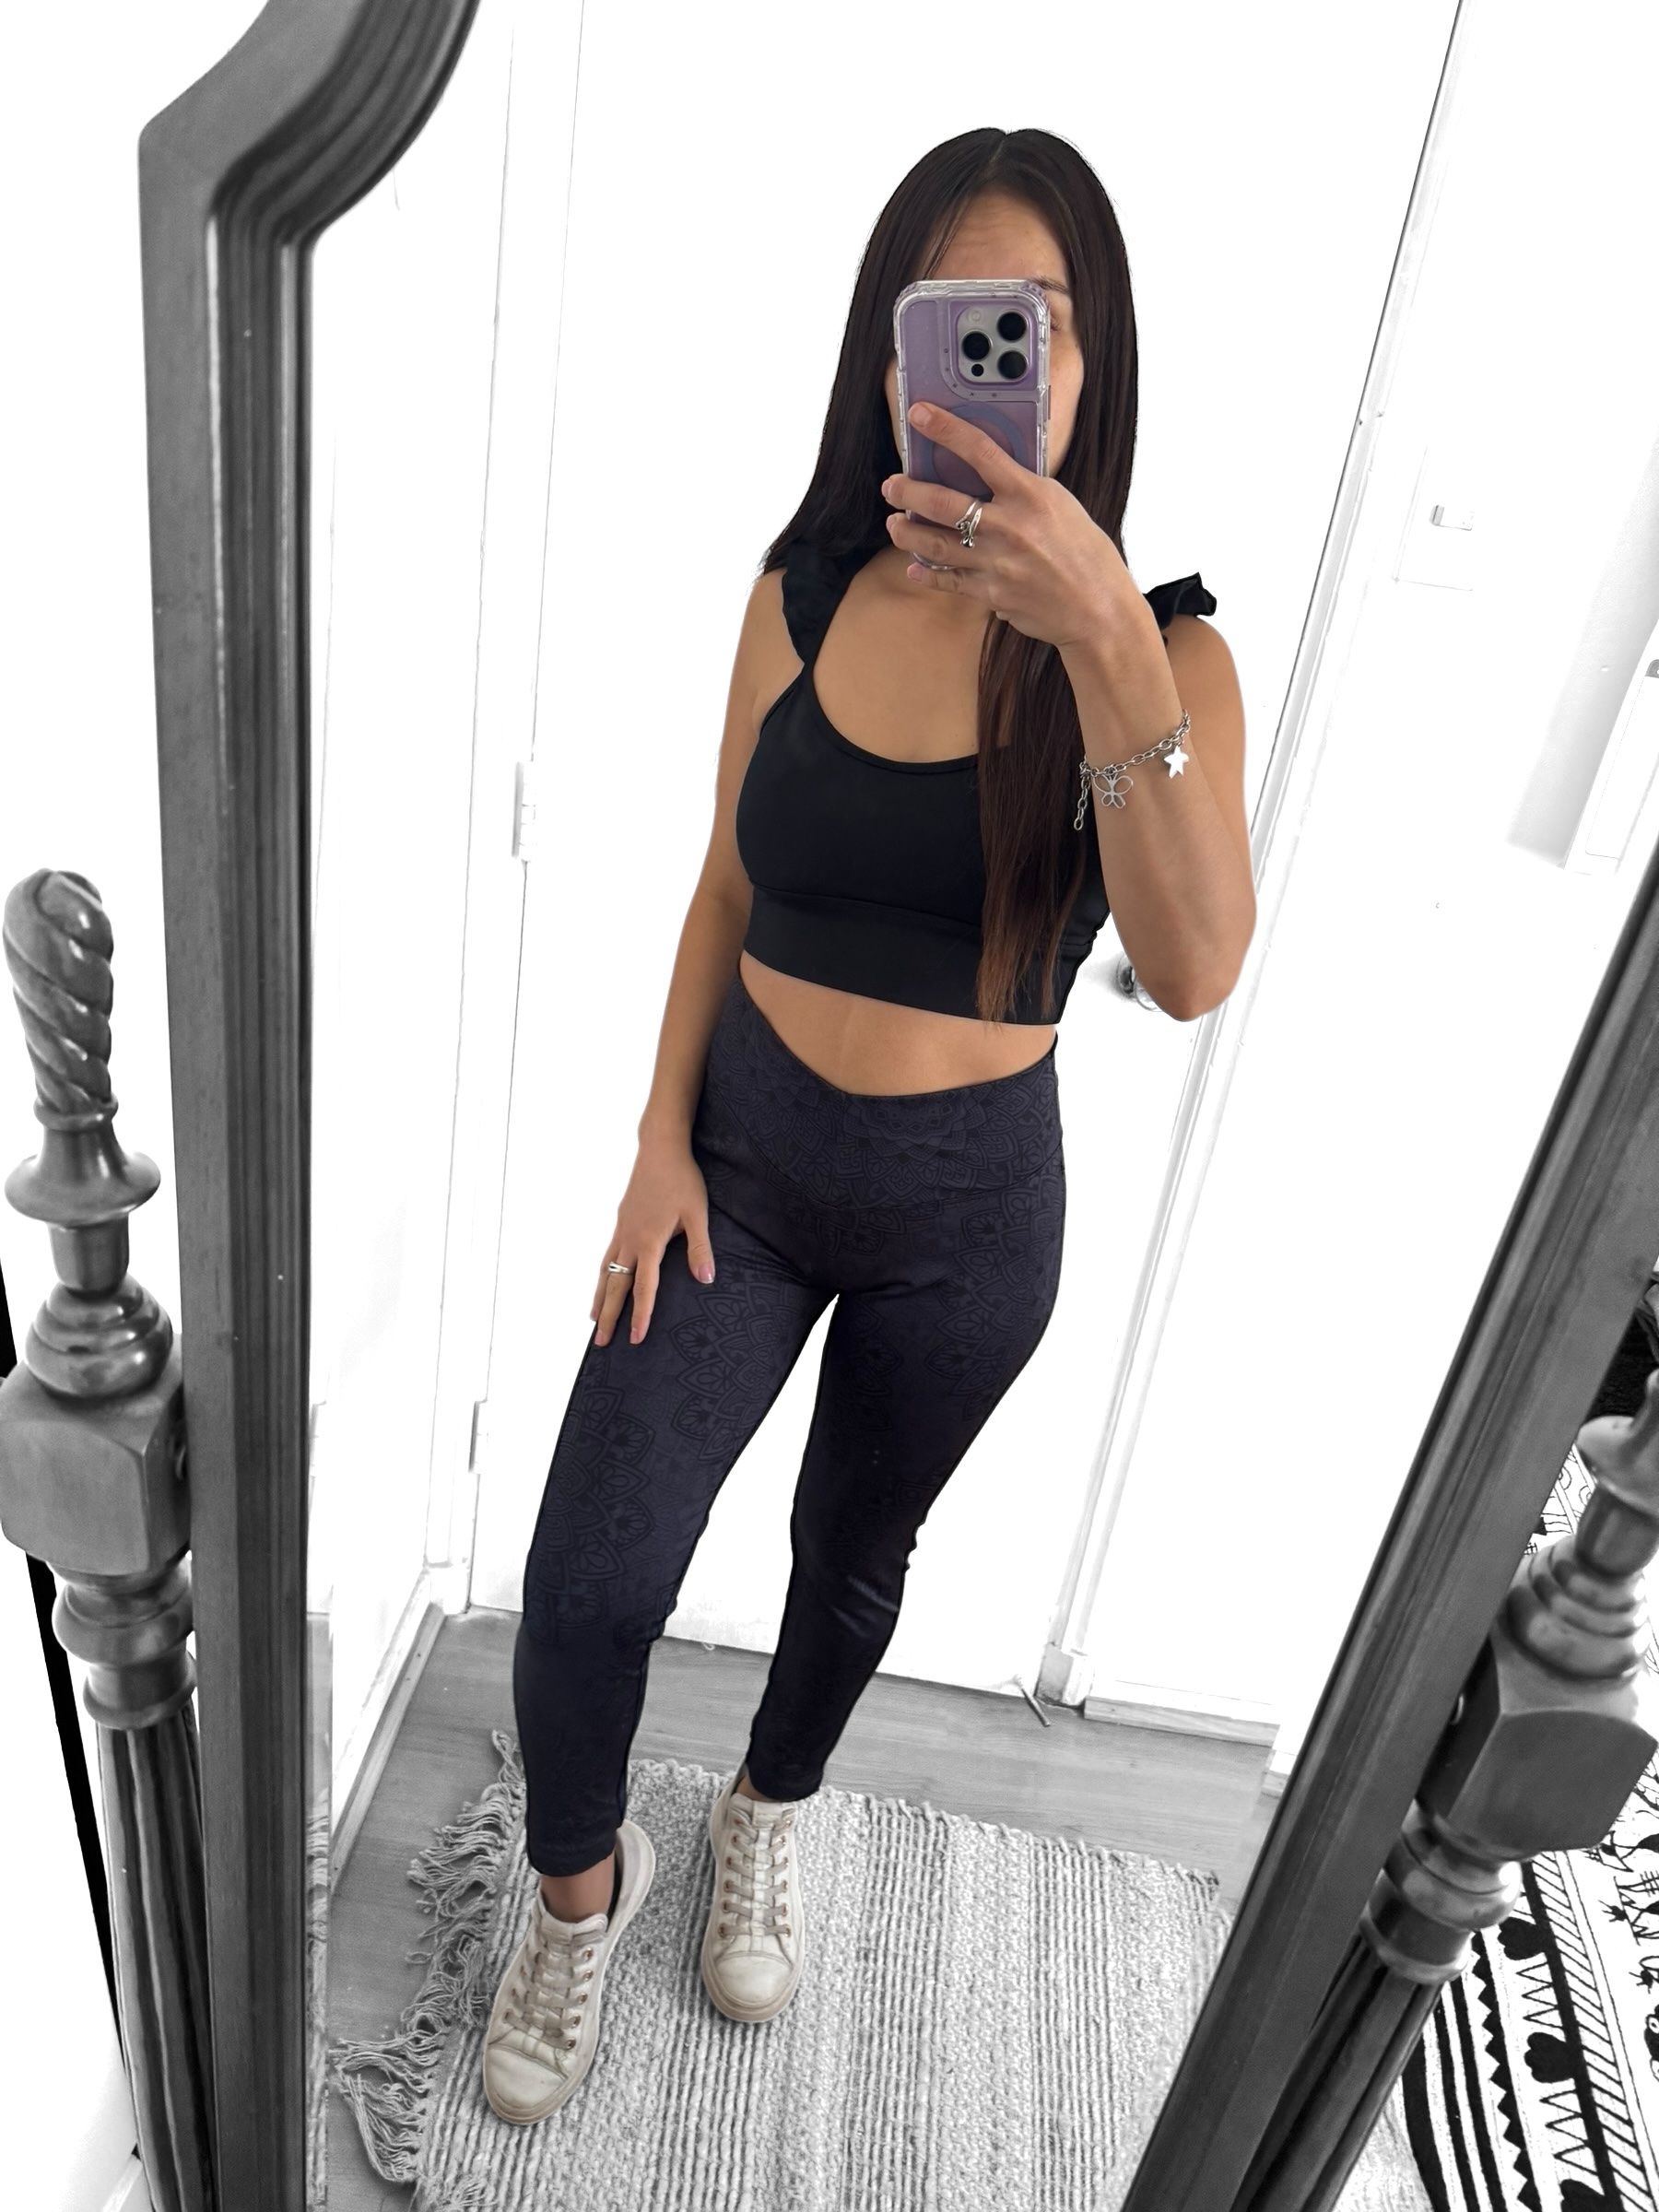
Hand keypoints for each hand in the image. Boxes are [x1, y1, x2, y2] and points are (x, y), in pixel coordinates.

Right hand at [591, 1138, 715, 1346]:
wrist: (660, 1148)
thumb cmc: (683, 1179)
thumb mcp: (698, 1214)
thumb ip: (700, 1248)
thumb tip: (706, 1280)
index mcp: (650, 1241)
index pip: (644, 1287)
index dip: (641, 1314)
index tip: (636, 1338)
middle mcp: (630, 1239)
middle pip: (617, 1286)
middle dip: (610, 1316)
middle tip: (601, 1344)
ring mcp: (622, 1230)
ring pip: (606, 1272)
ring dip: (600, 1298)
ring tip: (594, 1321)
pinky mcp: (621, 1221)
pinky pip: (607, 1256)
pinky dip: (602, 1275)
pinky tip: (603, 1282)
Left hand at [881, 401, 1156, 659]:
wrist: (1098, 608)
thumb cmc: (1084, 553)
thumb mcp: (1060, 505)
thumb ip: (1022, 491)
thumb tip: (985, 478)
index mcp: (1031, 493)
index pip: (979, 450)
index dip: (944, 428)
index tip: (919, 414)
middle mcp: (1009, 526)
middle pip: (942, 502)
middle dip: (908, 491)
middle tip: (892, 486)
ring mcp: (997, 562)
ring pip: (935, 544)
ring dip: (906, 533)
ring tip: (894, 525)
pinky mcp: (991, 593)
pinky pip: (947, 580)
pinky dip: (927, 574)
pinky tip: (914, 567)